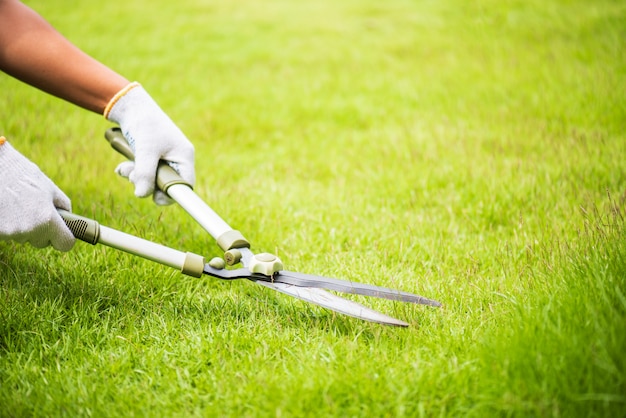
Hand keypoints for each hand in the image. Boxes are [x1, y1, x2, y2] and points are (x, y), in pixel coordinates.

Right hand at [0, 137, 74, 250]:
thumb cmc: (20, 174)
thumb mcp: (48, 186)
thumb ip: (62, 205)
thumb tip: (68, 217)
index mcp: (47, 219)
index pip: (65, 243)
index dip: (64, 238)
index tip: (61, 234)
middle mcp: (30, 230)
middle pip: (42, 242)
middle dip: (41, 230)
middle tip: (32, 210)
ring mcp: (11, 232)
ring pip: (24, 237)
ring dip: (23, 226)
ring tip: (16, 205)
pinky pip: (9, 233)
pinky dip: (8, 225)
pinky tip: (5, 209)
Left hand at [104, 83, 194, 204]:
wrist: (130, 106)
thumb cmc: (144, 124)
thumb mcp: (145, 150)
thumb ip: (144, 173)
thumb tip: (142, 195)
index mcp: (184, 156)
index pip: (185, 184)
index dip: (172, 194)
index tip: (156, 199)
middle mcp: (177, 159)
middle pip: (166, 184)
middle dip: (147, 183)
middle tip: (132, 176)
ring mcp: (165, 158)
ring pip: (153, 179)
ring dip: (137, 177)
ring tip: (124, 168)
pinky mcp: (153, 157)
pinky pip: (145, 172)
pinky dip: (133, 171)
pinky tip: (123, 166)